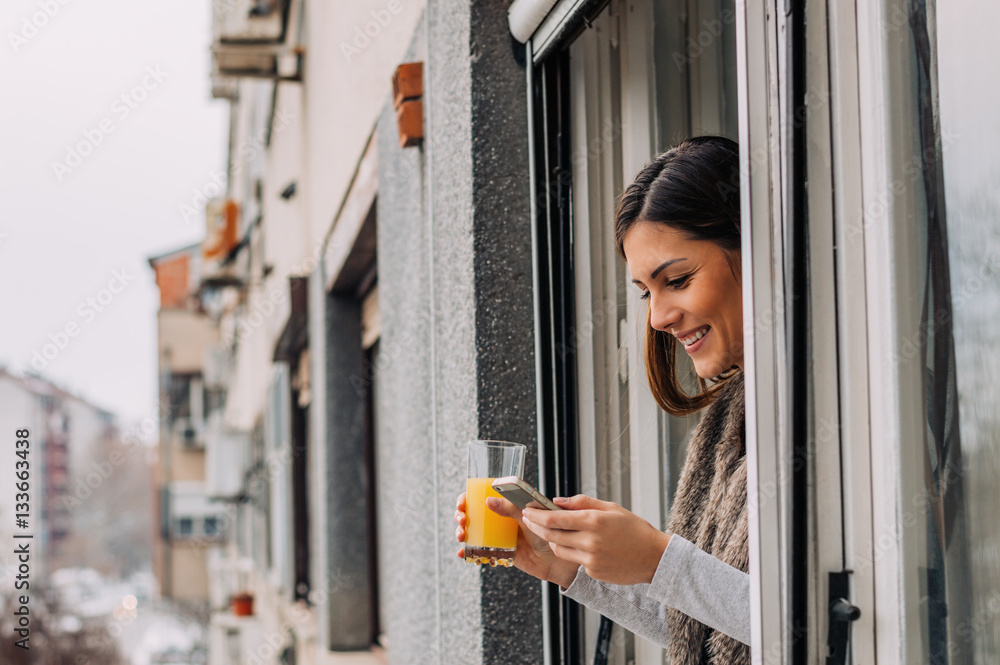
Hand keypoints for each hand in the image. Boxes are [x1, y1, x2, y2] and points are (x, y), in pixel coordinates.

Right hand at [454, 492, 579, 587]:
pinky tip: (463, 553)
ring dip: (463, 533)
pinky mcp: (501, 552)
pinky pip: (482, 551)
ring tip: (461, 535)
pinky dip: (470, 552)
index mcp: (509, 506)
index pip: (483, 497)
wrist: (561, 558)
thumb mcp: (530, 516)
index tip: (463, 501)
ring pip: (474, 532)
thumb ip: (511, 508)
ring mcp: (500, 536)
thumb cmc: (551, 531)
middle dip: (462, 515)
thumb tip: (488, 500)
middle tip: (462, 519)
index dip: (469, 498)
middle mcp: (502, 520)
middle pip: (474, 515)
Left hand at [520, 494, 671, 585]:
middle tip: (528, 519)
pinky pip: (574, 560)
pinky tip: (579, 545)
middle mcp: (590, 541)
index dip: (536, 515)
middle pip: (551, 534)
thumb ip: (582, 503)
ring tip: (553, 531)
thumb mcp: (611, 508)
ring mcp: (591, 559)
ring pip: (559, 549)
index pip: (555, 518)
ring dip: (552, 539)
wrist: (654, 557)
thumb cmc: (634, 529)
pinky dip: (571, 551)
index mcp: (594, 521)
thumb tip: (557, 501)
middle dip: (536, 526)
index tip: (526, 511)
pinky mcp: (593, 572)